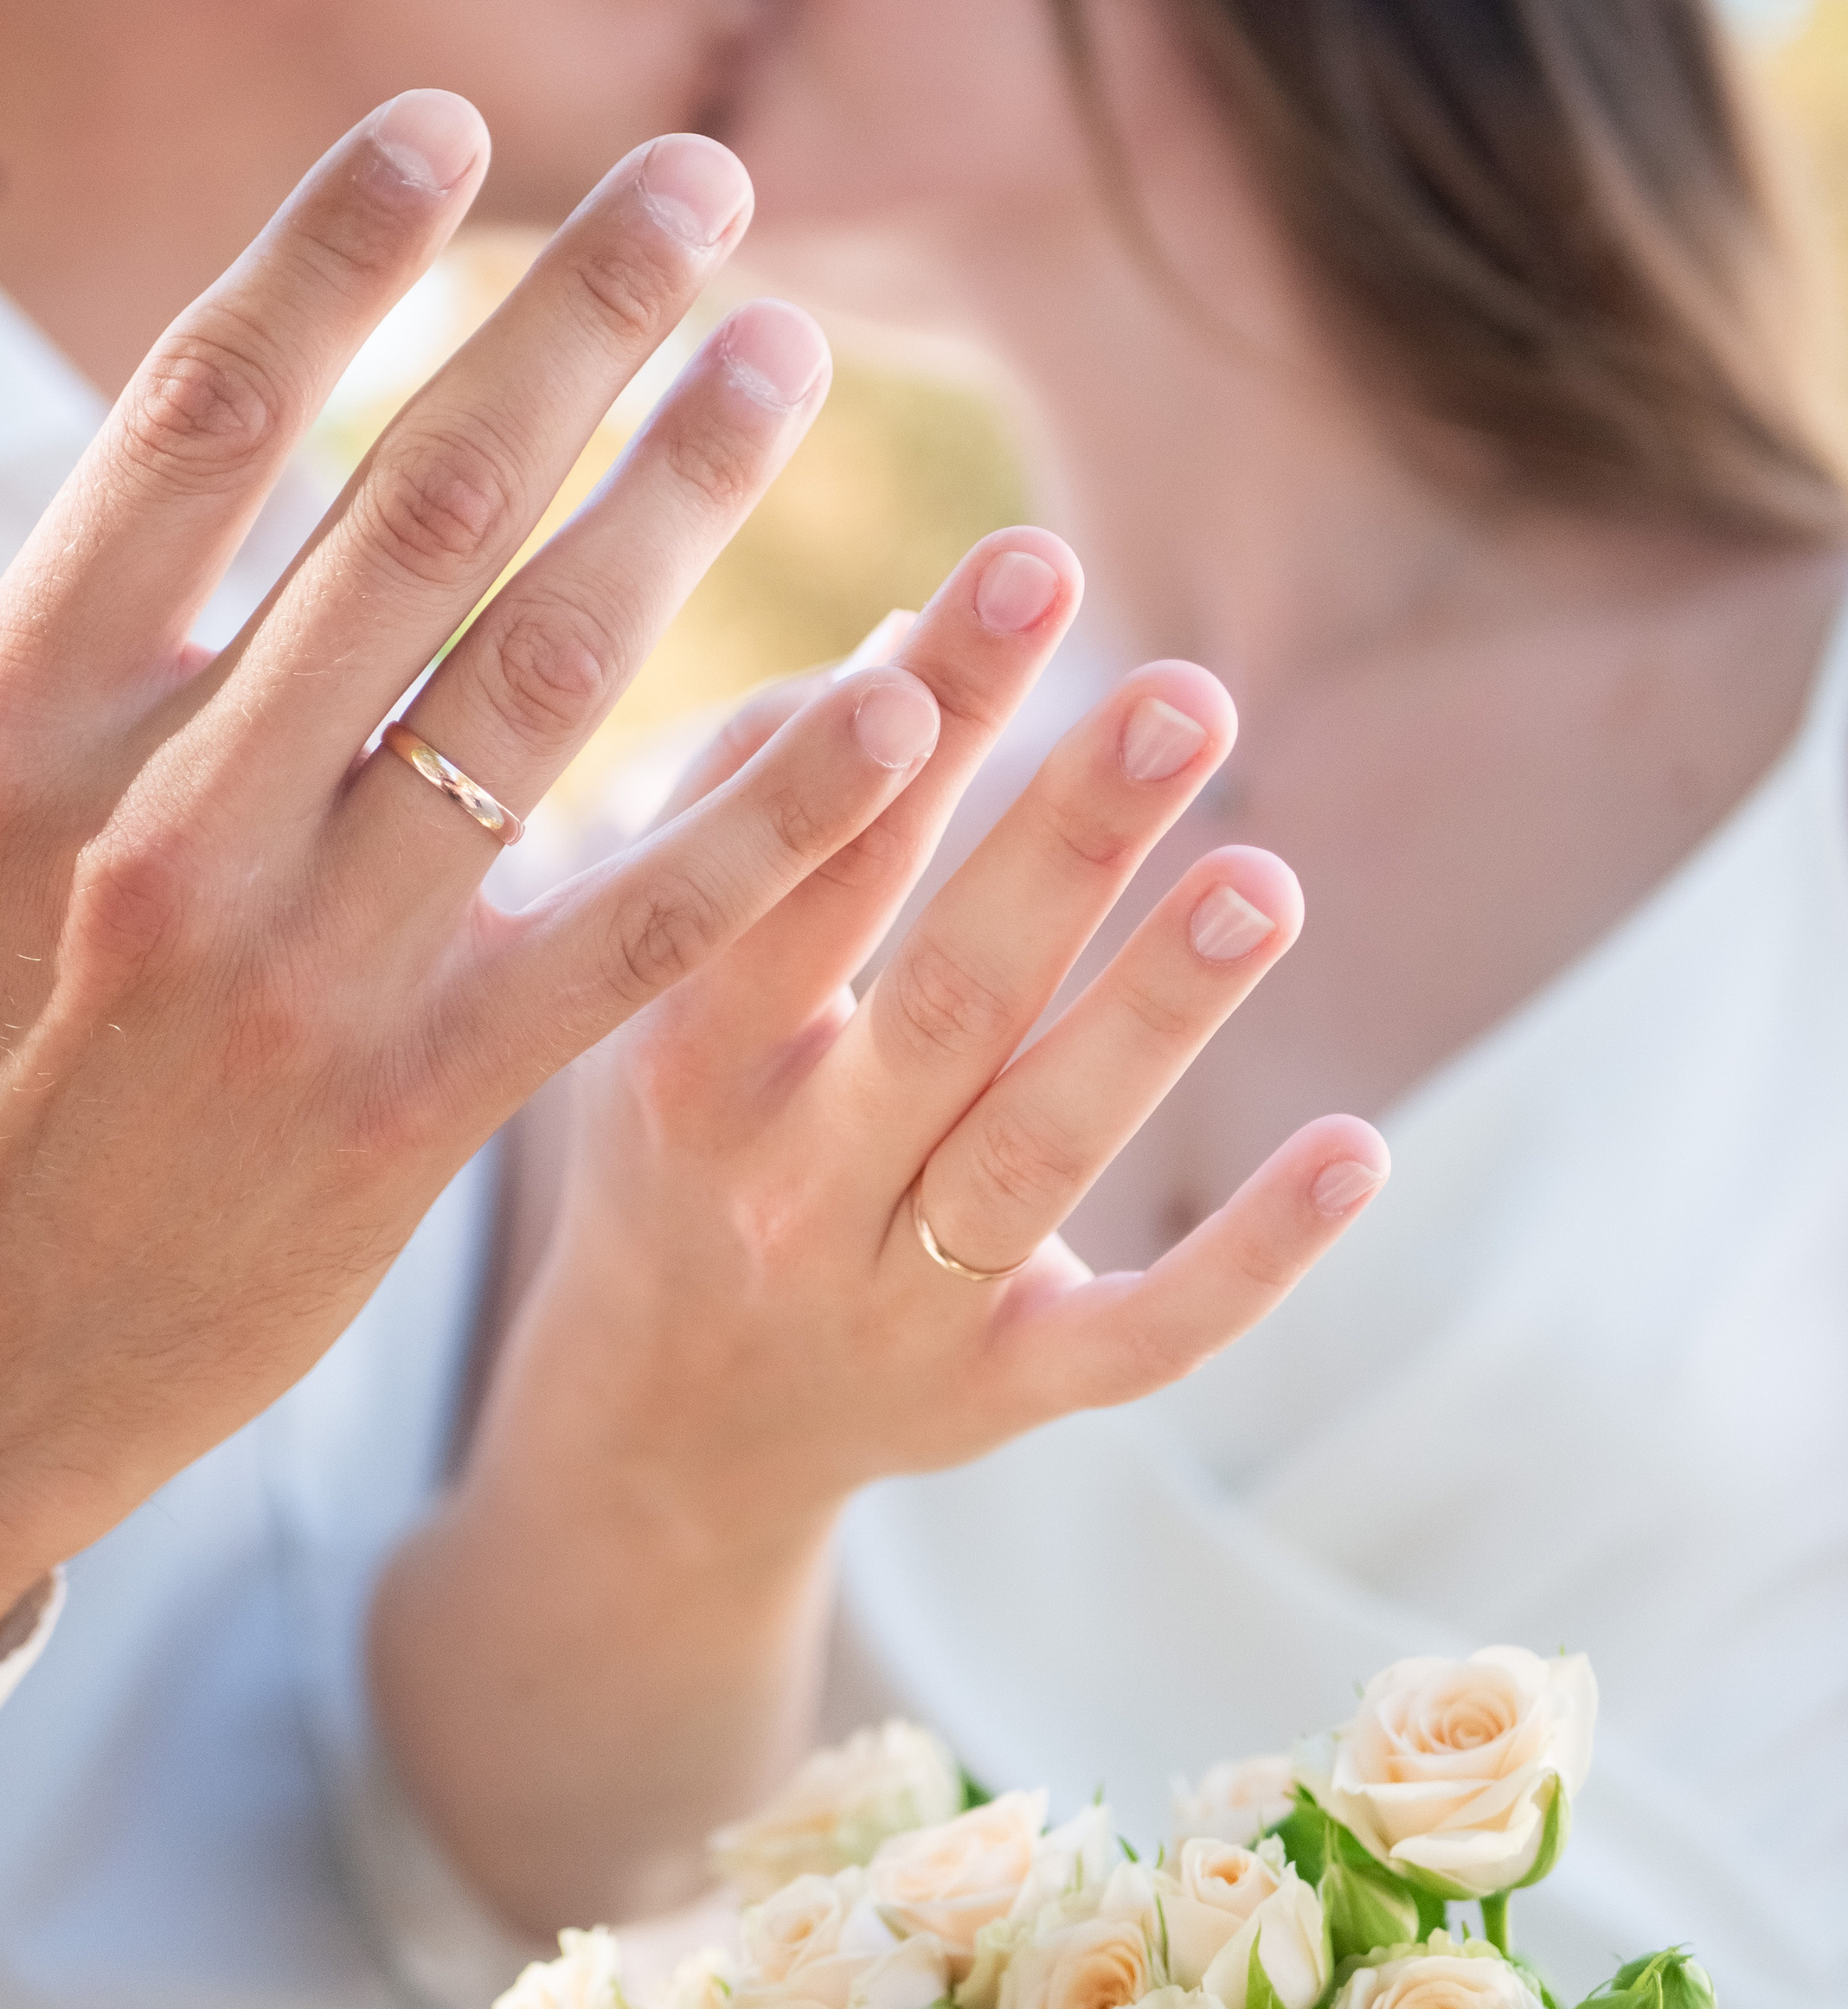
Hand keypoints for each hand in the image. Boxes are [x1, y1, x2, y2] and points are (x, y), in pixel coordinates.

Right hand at [0, 98, 945, 1684]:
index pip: (191, 427)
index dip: (332, 257)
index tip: (450, 125)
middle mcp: (162, 827)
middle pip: (408, 514)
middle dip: (569, 325)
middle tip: (702, 187)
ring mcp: (302, 976)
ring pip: (531, 690)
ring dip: (680, 504)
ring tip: (784, 358)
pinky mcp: (414, 1116)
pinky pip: (622, 940)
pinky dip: (761, 821)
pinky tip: (891, 705)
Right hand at [376, 529, 1385, 1925]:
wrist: (651, 1434)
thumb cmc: (672, 1140)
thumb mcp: (650, 984)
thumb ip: (752, 806)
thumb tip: (910, 640)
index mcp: (682, 1064)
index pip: (809, 869)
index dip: (914, 726)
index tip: (1019, 575)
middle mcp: (782, 1189)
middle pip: (943, 1000)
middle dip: (1067, 841)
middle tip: (1186, 695)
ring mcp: (896, 1306)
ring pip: (1038, 1153)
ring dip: (1155, 1018)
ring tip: (1266, 881)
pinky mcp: (1001, 1397)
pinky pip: (1136, 1339)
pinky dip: (1248, 1257)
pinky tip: (1358, 1147)